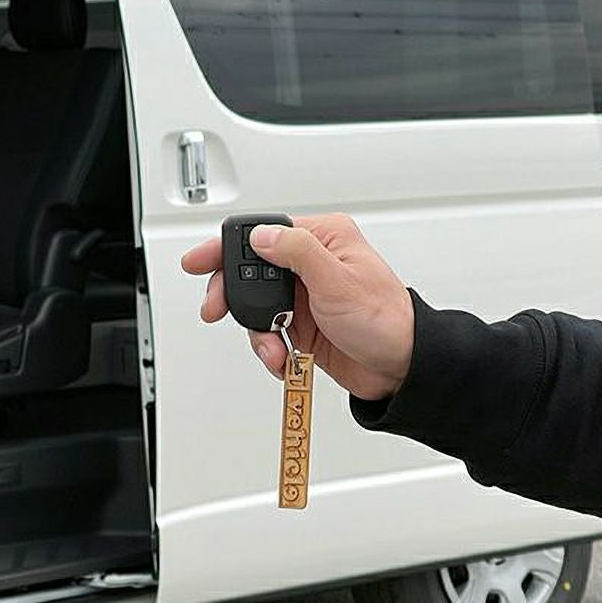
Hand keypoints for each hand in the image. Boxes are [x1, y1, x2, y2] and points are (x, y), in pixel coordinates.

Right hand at [180, 214, 413, 400]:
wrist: (401, 368)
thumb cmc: (385, 320)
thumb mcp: (338, 280)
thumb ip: (297, 252)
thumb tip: (262, 235)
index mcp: (322, 239)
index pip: (262, 234)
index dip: (225, 248)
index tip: (200, 261)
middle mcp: (310, 264)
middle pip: (249, 271)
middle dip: (231, 295)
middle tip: (215, 309)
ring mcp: (304, 295)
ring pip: (255, 306)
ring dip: (255, 330)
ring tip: (270, 345)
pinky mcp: (301, 323)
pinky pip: (267, 332)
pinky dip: (268, 347)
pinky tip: (280, 356)